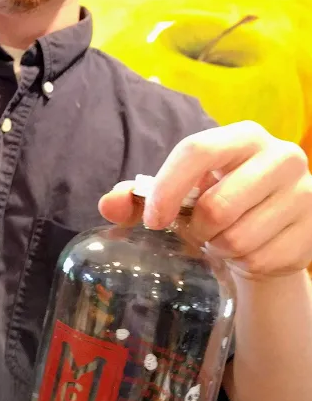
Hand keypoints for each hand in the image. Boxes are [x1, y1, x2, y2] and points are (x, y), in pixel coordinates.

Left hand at [99, 121, 311, 278]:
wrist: (272, 229)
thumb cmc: (216, 201)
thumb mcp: (179, 192)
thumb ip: (139, 196)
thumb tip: (109, 205)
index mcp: (244, 136)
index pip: (197, 151)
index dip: (168, 188)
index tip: (153, 221)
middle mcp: (282, 156)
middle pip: (218, 204)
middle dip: (197, 229)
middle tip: (197, 232)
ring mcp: (305, 194)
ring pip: (239, 238)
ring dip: (220, 248)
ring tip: (224, 239)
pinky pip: (261, 260)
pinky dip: (243, 265)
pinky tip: (247, 252)